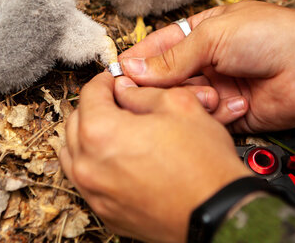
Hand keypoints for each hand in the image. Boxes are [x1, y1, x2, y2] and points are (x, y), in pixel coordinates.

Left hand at [59, 73, 249, 242]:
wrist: (219, 213)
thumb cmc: (204, 164)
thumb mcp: (179, 106)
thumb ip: (143, 93)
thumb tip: (126, 90)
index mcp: (101, 133)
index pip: (89, 94)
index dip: (105, 81)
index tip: (115, 81)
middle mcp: (89, 166)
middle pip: (75, 122)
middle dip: (94, 107)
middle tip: (118, 103)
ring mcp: (94, 193)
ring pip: (74, 154)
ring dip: (88, 136)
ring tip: (115, 130)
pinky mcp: (105, 212)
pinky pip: (87, 182)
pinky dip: (95, 165)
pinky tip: (118, 160)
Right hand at [120, 1, 294, 132]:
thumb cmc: (269, 36)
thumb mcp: (212, 36)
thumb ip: (171, 57)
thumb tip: (133, 67)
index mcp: (202, 33)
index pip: (160, 46)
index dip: (138, 59)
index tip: (117, 72)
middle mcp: (208, 61)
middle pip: (168, 77)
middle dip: (159, 85)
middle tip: (140, 93)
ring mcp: (219, 87)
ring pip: (184, 100)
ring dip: (191, 98)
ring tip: (206, 92)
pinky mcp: (230, 112)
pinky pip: (206, 118)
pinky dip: (213, 112)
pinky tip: (228, 102)